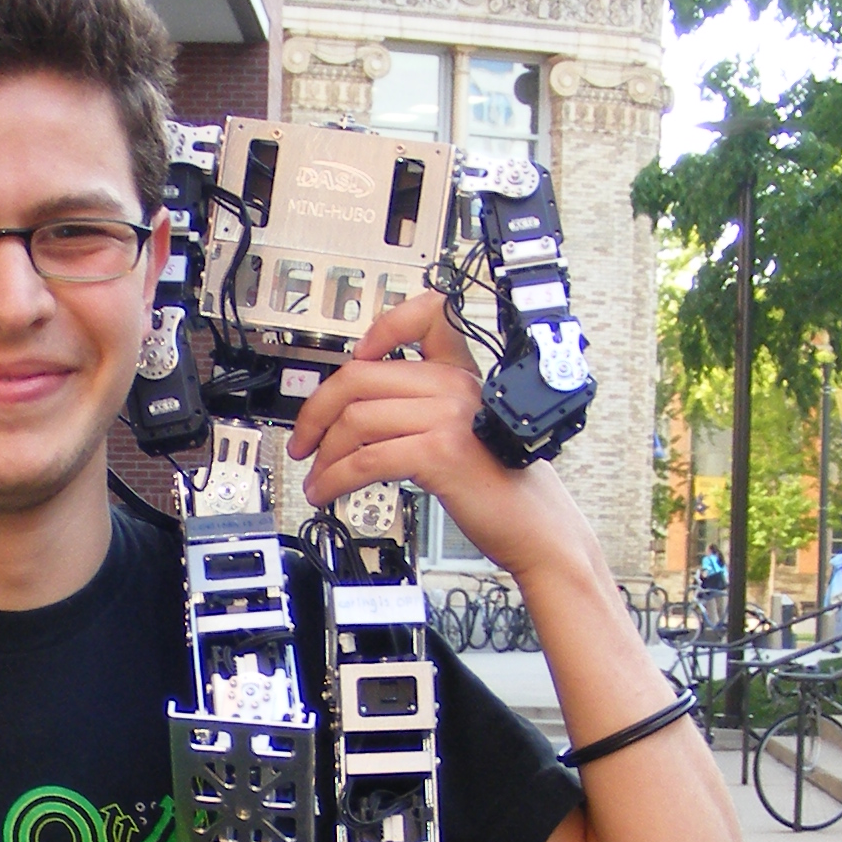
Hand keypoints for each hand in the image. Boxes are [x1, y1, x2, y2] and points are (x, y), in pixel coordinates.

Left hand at [284, 288, 583, 582]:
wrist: (538, 527)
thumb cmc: (504, 487)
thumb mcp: (467, 433)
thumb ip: (425, 410)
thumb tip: (359, 417)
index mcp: (463, 374)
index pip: (426, 315)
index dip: (382, 327)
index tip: (356, 355)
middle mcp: (456, 385)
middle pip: (361, 376)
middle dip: (317, 410)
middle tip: (303, 439)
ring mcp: (448, 416)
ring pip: (356, 420)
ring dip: (324, 454)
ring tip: (316, 478)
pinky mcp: (440, 452)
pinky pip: (366, 459)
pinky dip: (335, 478)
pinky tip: (328, 492)